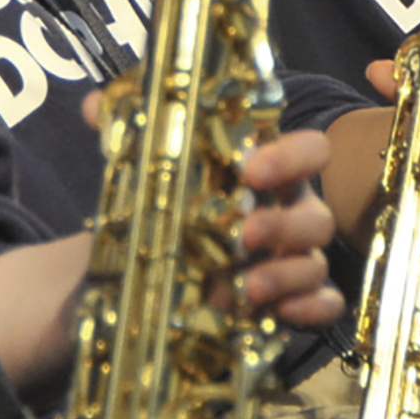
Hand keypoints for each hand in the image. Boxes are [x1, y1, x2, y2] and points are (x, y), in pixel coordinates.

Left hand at [82, 90, 342, 326]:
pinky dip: (311, 309)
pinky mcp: (293, 302)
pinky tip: (282, 313)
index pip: (310, 151)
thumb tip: (94, 105)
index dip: (291, 156)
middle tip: (243, 233)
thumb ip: (128, 135)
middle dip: (283, 223)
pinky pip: (325, 305)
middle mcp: (292, 213)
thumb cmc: (173, 206)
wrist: (157, 267)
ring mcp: (296, 260)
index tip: (250, 168)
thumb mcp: (148, 172)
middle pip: (317, 215)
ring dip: (288, 273)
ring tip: (247, 287)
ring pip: (317, 263)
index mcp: (271, 172)